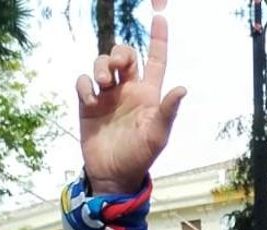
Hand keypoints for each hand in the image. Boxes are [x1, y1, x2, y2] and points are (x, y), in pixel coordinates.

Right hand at [77, 0, 186, 194]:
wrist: (113, 175)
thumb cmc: (140, 157)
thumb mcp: (158, 136)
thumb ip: (168, 112)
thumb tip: (182, 89)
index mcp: (149, 94)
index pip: (156, 60)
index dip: (158, 39)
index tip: (160, 17)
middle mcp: (128, 90)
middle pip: (125, 55)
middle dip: (120, 52)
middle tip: (117, 67)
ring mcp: (108, 96)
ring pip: (102, 63)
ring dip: (101, 66)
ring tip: (103, 84)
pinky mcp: (88, 104)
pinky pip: (83, 82)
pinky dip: (85, 84)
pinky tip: (91, 99)